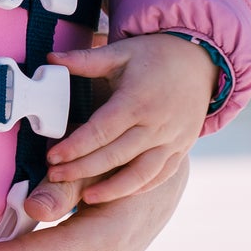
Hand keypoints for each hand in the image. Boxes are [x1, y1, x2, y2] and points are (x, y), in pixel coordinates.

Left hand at [42, 32, 217, 203]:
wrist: (200, 60)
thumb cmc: (154, 55)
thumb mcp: (120, 52)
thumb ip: (85, 59)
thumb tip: (50, 57)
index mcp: (137, 100)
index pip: (101, 131)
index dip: (75, 146)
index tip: (52, 157)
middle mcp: (157, 124)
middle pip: (116, 155)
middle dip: (82, 170)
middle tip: (55, 177)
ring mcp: (172, 140)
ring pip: (141, 173)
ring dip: (112, 189)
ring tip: (85, 198)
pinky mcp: (181, 149)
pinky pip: (160, 175)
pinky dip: (138, 188)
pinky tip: (116, 194)